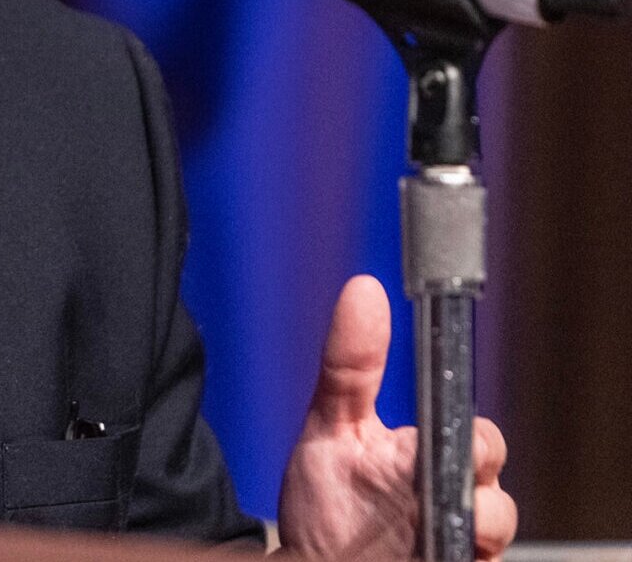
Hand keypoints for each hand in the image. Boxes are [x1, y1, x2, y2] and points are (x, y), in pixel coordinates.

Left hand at [277, 275, 514, 558]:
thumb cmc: (326, 504)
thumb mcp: (331, 428)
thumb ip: (350, 366)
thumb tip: (363, 290)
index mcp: (431, 461)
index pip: (481, 442)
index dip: (477, 441)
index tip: (458, 437)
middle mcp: (453, 503)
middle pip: (499, 489)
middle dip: (477, 483)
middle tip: (442, 482)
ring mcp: (456, 542)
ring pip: (496, 529)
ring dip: (475, 526)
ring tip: (436, 525)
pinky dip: (468, 555)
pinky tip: (433, 549)